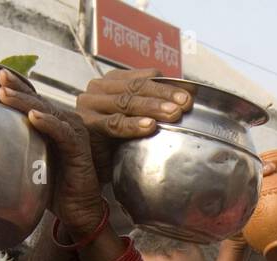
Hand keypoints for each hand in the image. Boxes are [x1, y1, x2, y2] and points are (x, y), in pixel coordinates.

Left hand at [0, 70, 102, 236]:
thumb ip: (17, 146)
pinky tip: (33, 116)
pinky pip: (62, 133)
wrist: (77, 211)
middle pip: (38, 101)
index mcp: (53, 124)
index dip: (16, 87)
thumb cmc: (54, 188)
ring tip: (6, 93)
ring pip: (47, 112)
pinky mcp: (79, 149)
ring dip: (26, 101)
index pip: (33, 100)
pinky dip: (48, 123)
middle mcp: (65, 124)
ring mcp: (73, 135)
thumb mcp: (31, 162)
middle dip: (17, 88)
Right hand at [75, 68, 193, 181]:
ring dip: (152, 107)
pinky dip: (132, 125)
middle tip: (186, 102)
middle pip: (136, 88)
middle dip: (164, 94)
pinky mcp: (86, 124)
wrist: (85, 166)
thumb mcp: (134, 121)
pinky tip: (149, 126)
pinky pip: (113, 124)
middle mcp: (99, 89)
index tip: (191, 93)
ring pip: (126, 102)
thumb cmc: (114, 144)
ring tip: (174, 114)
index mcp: (113, 82)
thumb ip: (152, 108)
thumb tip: (189, 97)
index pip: (144, 78)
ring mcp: (90, 105)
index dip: (168, 84)